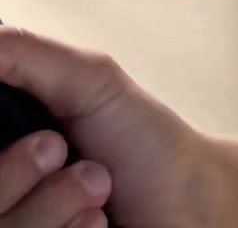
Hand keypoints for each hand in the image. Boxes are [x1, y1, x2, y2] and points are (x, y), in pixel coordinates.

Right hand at [0, 27, 237, 226]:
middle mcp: (9, 188)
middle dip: (19, 175)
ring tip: (96, 189)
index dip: (0, 160)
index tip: (41, 139)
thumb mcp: (90, 82)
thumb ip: (28, 54)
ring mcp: (25, 226)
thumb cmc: (144, 140)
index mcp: (7, 139)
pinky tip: (99, 224)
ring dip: (53, 207)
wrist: (191, 204)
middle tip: (62, 154)